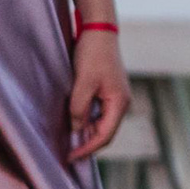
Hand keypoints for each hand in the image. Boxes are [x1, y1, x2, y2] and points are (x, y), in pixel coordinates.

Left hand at [66, 31, 130, 162]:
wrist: (99, 31)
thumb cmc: (93, 55)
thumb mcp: (83, 83)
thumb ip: (79, 109)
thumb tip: (76, 130)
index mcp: (119, 102)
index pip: (105, 135)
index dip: (87, 149)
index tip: (70, 157)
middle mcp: (121, 102)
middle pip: (106, 132)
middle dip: (88, 144)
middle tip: (68, 154)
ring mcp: (116, 96)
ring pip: (102, 123)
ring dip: (87, 133)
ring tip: (69, 142)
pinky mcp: (108, 91)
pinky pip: (99, 113)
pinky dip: (87, 122)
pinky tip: (74, 124)